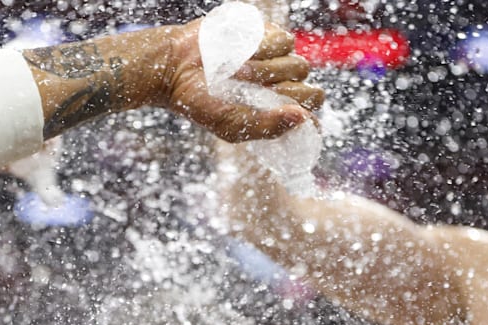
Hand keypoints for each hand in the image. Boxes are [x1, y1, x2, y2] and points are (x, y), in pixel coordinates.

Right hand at [151, 20, 322, 141]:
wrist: (176, 67)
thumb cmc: (200, 102)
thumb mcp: (231, 125)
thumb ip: (267, 126)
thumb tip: (302, 118)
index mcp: (275, 111)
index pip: (312, 116)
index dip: (306, 116)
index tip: (287, 114)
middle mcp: (281, 86)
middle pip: (310, 91)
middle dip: (284, 93)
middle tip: (255, 91)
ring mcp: (277, 60)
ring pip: (297, 64)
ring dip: (268, 71)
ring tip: (238, 72)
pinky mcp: (268, 35)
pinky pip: (284, 41)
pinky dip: (263, 48)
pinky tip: (240, 53)